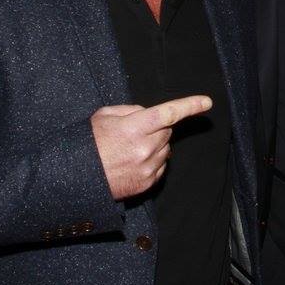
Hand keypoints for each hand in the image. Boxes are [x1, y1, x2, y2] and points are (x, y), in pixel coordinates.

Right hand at [90, 95, 211, 199]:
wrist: (78, 178)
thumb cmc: (90, 144)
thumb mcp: (104, 116)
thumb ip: (131, 110)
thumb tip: (148, 113)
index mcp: (134, 128)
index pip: (168, 113)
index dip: (189, 106)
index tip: (207, 102)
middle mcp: (145, 148)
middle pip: (167, 131)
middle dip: (156, 128)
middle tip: (135, 133)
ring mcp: (148, 167)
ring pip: (165, 149)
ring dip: (154, 145)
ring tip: (129, 150)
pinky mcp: (148, 183)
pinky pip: (162, 166)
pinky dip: (152, 161)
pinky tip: (132, 163)